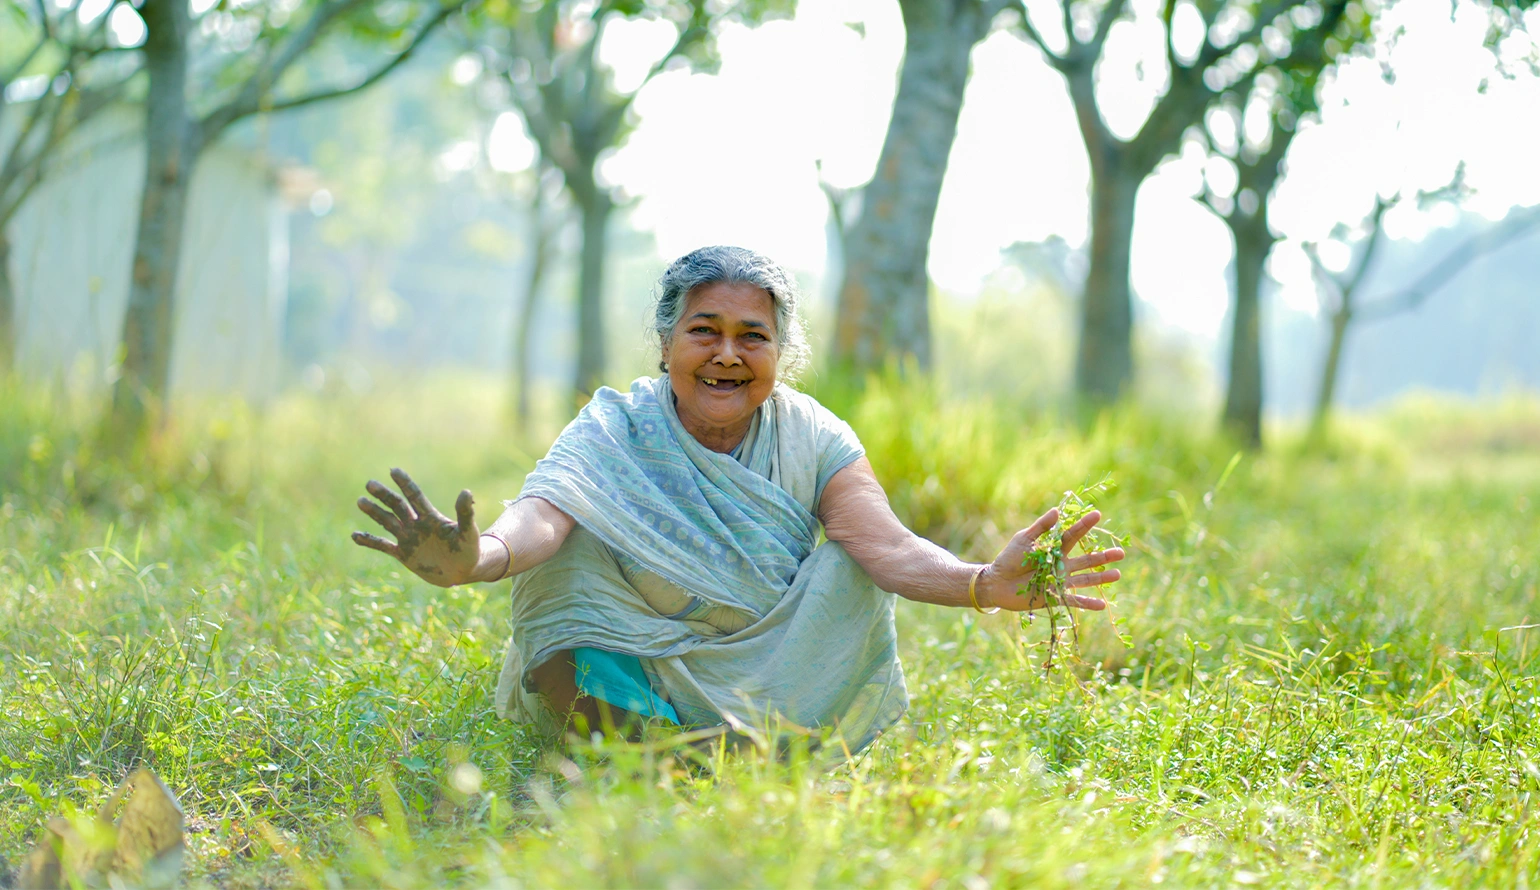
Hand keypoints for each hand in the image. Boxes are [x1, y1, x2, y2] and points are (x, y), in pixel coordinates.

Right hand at [351, 468, 480, 586]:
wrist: (463, 571)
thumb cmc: (469, 549)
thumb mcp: (468, 532)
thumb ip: (465, 514)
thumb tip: (466, 492)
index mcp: (431, 517)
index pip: (415, 496)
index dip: (405, 484)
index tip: (394, 470)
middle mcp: (417, 524)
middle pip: (397, 506)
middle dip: (384, 496)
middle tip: (370, 484)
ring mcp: (409, 539)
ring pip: (387, 522)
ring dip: (374, 512)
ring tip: (361, 501)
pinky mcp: (404, 554)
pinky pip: (383, 546)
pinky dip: (370, 541)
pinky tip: (354, 535)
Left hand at [977, 507, 1124, 611]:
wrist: (996, 582)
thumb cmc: (1009, 558)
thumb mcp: (1024, 539)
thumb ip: (1041, 527)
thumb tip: (1057, 510)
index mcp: (1054, 549)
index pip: (1073, 536)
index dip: (1085, 526)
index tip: (1098, 514)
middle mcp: (1062, 565)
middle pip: (1086, 560)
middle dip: (1103, 556)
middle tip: (1121, 553)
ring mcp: (1060, 581)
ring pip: (1085, 579)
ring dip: (1101, 578)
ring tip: (1118, 574)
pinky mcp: (1055, 597)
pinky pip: (1074, 601)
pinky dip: (1088, 603)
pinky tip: (1102, 605)